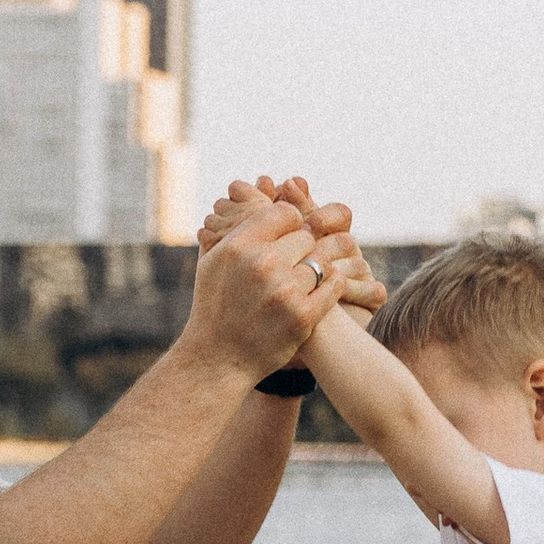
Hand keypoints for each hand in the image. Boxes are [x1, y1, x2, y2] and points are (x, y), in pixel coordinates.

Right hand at [200, 176, 385, 323]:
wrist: (217, 358)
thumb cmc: (213, 305)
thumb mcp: (211, 260)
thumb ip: (232, 225)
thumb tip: (253, 186)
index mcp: (239, 245)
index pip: (284, 212)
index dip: (289, 222)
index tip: (287, 235)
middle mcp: (262, 264)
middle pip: (305, 236)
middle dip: (302, 249)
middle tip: (297, 260)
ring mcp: (284, 291)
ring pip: (320, 261)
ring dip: (316, 269)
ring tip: (306, 277)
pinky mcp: (302, 317)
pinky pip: (332, 287)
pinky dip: (331, 287)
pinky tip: (322, 290)